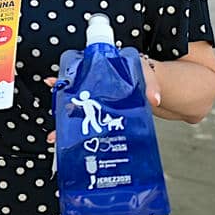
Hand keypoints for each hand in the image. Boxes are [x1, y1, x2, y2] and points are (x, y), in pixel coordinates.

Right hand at [44, 61, 161, 143]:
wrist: (160, 92)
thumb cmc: (148, 79)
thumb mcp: (148, 75)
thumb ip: (150, 85)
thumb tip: (153, 98)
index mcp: (104, 73)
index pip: (79, 73)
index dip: (65, 78)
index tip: (54, 82)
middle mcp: (98, 88)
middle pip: (73, 95)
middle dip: (61, 106)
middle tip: (56, 116)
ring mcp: (101, 103)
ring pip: (78, 111)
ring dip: (67, 123)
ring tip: (59, 135)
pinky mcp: (106, 116)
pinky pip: (90, 124)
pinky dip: (81, 134)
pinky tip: (75, 142)